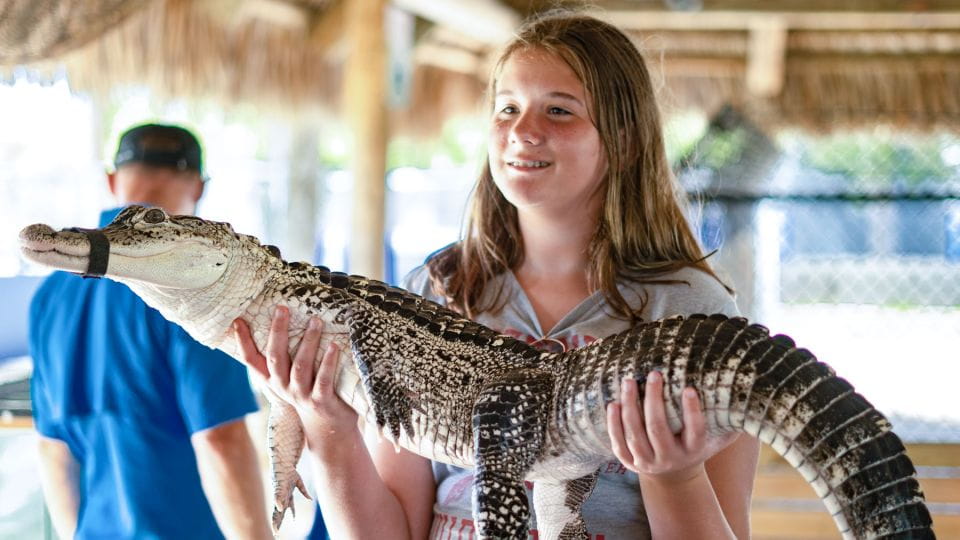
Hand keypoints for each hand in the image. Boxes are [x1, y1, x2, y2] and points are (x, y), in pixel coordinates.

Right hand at [233, 306, 357, 438]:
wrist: (327, 428)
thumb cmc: (309, 392)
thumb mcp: (290, 378)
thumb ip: (286, 357)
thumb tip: (283, 320)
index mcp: (272, 380)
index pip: (251, 360)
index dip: (243, 341)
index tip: (238, 320)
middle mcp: (282, 387)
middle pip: (275, 357)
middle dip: (277, 331)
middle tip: (282, 309)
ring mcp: (300, 395)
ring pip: (300, 366)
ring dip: (308, 342)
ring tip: (315, 321)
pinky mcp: (320, 401)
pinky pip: (323, 380)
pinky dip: (328, 362)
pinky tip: (333, 346)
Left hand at [606, 371, 737, 483]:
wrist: (673, 475)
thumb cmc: (696, 445)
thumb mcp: (716, 437)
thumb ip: (730, 421)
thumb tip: (750, 394)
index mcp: (694, 450)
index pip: (695, 430)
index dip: (692, 411)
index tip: (688, 388)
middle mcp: (670, 458)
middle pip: (658, 430)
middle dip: (654, 401)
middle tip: (653, 374)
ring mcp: (648, 462)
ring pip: (635, 435)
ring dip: (630, 407)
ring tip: (629, 381)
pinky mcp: (629, 462)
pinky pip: (619, 443)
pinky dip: (614, 424)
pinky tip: (613, 403)